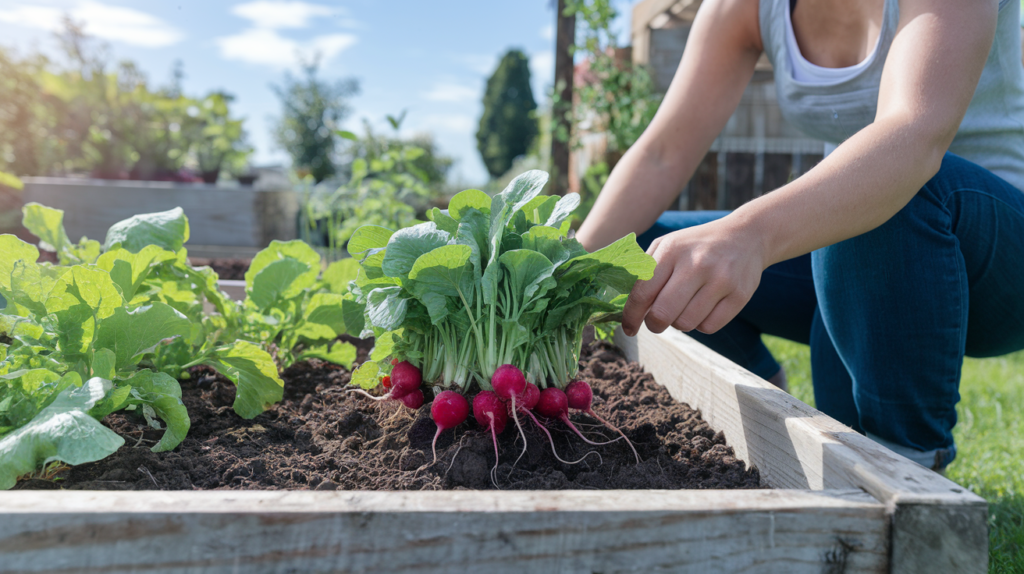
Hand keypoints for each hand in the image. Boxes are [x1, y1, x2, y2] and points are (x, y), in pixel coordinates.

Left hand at [621, 217, 766, 336]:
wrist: (747, 235)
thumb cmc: (697, 245)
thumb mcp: (668, 245)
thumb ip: (645, 271)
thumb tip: (625, 305)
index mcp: (672, 250)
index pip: (643, 292)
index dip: (631, 316)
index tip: (628, 328)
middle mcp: (697, 264)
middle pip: (663, 314)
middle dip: (654, 324)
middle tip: (656, 322)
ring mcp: (721, 279)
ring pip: (686, 324)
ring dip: (679, 323)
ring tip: (684, 308)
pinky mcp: (740, 294)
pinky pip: (709, 327)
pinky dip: (701, 324)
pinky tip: (703, 308)